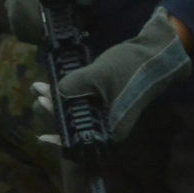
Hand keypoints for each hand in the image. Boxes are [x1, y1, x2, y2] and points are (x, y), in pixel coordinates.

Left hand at [33, 7, 192, 143]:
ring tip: (39, 87)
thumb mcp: (99, 75)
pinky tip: (53, 86)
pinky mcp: (106, 100)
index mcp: (113, 128)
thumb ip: (75, 85)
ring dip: (58, 103)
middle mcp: (111, 126)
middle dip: (55, 115)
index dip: (61, 140)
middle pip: (77, 128)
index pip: (83, 141)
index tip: (42, 137)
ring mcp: (109, 112)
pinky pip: (82, 103)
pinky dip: (68, 96)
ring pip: (77, 114)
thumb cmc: (130, 66)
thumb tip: (54, 93)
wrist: (154, 51)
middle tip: (39, 96)